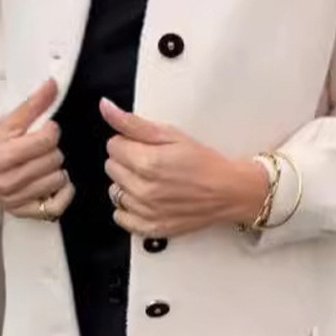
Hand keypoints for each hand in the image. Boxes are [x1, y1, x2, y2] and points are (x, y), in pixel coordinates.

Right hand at [0, 79, 74, 220]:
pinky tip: (57, 183)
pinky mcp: (23, 211)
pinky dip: (63, 193)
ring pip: (58, 180)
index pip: (47, 141)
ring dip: (56, 169)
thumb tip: (53, 85)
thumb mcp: (5, 124)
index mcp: (1, 156)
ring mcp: (16, 199)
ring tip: (45, 163)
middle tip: (42, 147)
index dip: (52, 131)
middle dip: (52, 149)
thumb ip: (32, 105)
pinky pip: (57, 207)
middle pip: (54, 160)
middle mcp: (8, 181)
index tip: (47, 129)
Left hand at [100, 98, 268, 237]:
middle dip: (127, 161)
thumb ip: (133, 123)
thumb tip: (105, 108)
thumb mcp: (171, 135)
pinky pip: (120, 217)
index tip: (145, 146)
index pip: (113, 145)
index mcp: (147, 162)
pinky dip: (128, 208)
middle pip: (112, 168)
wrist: (229, 191)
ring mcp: (146, 211)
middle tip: (151, 162)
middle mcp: (143, 189)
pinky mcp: (150, 228)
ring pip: (114, 191)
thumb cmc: (204, 163)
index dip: (128, 142)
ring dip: (127, 184)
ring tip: (151, 181)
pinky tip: (145, 200)